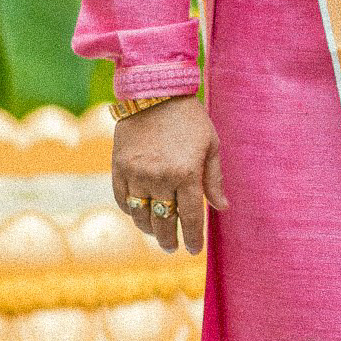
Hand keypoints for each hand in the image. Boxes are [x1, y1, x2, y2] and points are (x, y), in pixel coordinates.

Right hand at [111, 96, 226, 255]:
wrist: (155, 91)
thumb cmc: (189, 118)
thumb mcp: (210, 145)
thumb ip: (214, 179)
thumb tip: (222, 208)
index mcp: (187, 173)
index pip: (191, 217)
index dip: (193, 237)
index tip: (193, 249)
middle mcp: (160, 177)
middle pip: (164, 221)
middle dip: (170, 239)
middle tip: (173, 247)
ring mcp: (136, 173)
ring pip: (141, 214)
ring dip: (149, 228)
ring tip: (157, 233)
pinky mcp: (118, 166)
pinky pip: (122, 198)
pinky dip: (130, 210)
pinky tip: (140, 214)